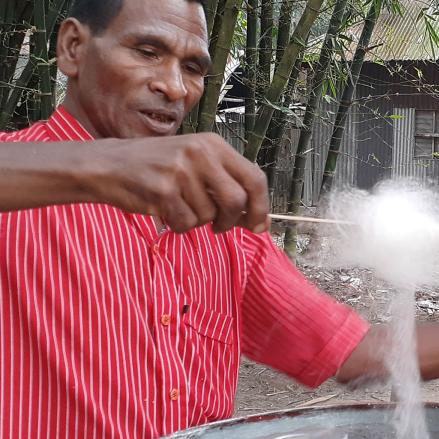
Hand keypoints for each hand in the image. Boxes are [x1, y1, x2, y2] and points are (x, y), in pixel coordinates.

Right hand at [85, 133, 269, 233]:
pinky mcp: (162, 189)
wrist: (109, 165)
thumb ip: (227, 186)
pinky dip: (179, 226)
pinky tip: (167, 212)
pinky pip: (186, 223)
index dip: (262, 206)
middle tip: (220, 227)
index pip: (255, 177)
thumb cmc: (158, 168)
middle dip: (232, 221)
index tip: (260, 225)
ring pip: (209, 215)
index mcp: (214, 144)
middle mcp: (200, 153)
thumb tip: (260, 220)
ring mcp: (180, 169)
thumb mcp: (197, 165)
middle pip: (236, 200)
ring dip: (197, 221)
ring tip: (180, 207)